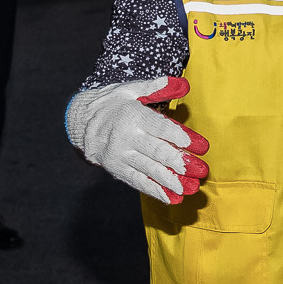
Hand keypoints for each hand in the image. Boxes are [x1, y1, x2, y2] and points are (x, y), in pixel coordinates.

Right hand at [67, 75, 208, 202]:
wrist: (81, 122)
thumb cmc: (114, 104)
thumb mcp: (132, 89)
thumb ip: (157, 88)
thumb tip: (184, 85)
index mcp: (132, 115)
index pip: (160, 127)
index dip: (180, 136)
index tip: (201, 145)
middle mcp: (125, 136)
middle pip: (156, 151)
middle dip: (180, 162)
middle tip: (201, 170)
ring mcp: (120, 155)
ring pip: (149, 169)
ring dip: (171, 180)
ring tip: (191, 188)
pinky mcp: (116, 169)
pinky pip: (137, 182)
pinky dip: (155, 191)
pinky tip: (172, 198)